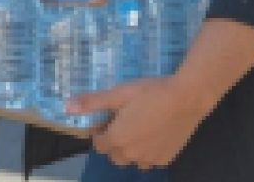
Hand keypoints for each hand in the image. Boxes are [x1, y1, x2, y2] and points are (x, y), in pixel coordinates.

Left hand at [67, 76, 212, 171]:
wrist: (186, 98)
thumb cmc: (150, 93)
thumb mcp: (118, 93)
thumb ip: (92, 102)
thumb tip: (66, 107)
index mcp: (117, 140)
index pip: (98, 143)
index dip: (100, 129)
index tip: (108, 116)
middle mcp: (131, 155)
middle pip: (114, 154)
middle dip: (113, 140)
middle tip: (123, 118)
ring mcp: (150, 160)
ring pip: (131, 159)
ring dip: (130, 148)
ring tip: (138, 124)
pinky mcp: (166, 159)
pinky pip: (149, 160)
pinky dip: (147, 150)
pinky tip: (153, 132)